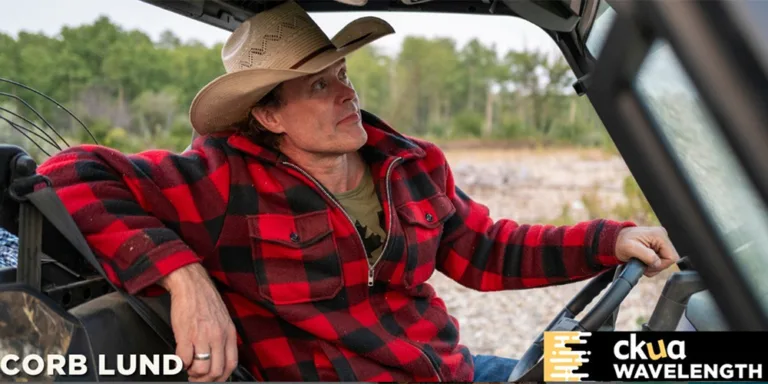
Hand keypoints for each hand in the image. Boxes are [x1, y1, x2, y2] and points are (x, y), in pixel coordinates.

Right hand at [159, 264, 237, 381]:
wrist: (191, 284)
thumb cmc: (206, 300)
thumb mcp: (224, 319)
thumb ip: (224, 337)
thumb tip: (220, 357)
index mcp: (229, 333)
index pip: (231, 364)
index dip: (221, 377)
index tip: (213, 378)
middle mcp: (217, 336)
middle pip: (216, 371)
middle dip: (205, 378)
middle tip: (197, 376)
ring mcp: (202, 336)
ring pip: (201, 369)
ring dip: (193, 373)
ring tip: (189, 367)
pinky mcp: (185, 335)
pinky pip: (184, 359)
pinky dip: (181, 363)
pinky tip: (181, 357)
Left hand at [615, 226, 679, 276]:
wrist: (615, 240)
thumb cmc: (620, 242)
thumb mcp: (630, 249)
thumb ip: (646, 255)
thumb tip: (657, 262)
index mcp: (659, 235)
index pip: (671, 257)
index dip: (660, 265)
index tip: (647, 265)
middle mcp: (662, 236)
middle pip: (669, 259)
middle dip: (656, 266)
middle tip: (643, 264)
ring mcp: (660, 240)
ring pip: (665, 260)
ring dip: (653, 265)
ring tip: (641, 262)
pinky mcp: (657, 244)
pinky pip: (661, 258)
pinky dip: (652, 263)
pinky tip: (643, 260)